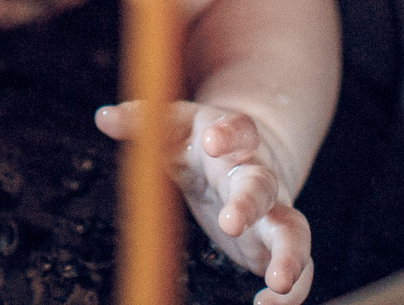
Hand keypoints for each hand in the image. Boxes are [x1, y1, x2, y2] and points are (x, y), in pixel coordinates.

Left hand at [95, 100, 312, 304]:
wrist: (247, 155)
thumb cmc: (201, 142)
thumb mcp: (174, 127)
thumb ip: (143, 122)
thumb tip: (103, 117)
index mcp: (233, 141)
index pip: (239, 128)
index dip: (228, 133)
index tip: (211, 142)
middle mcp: (258, 174)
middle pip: (261, 183)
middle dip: (248, 202)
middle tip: (230, 222)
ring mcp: (273, 210)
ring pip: (293, 229)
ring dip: (289, 254)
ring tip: (278, 281)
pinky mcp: (276, 242)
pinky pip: (300, 264)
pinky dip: (292, 288)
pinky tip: (271, 303)